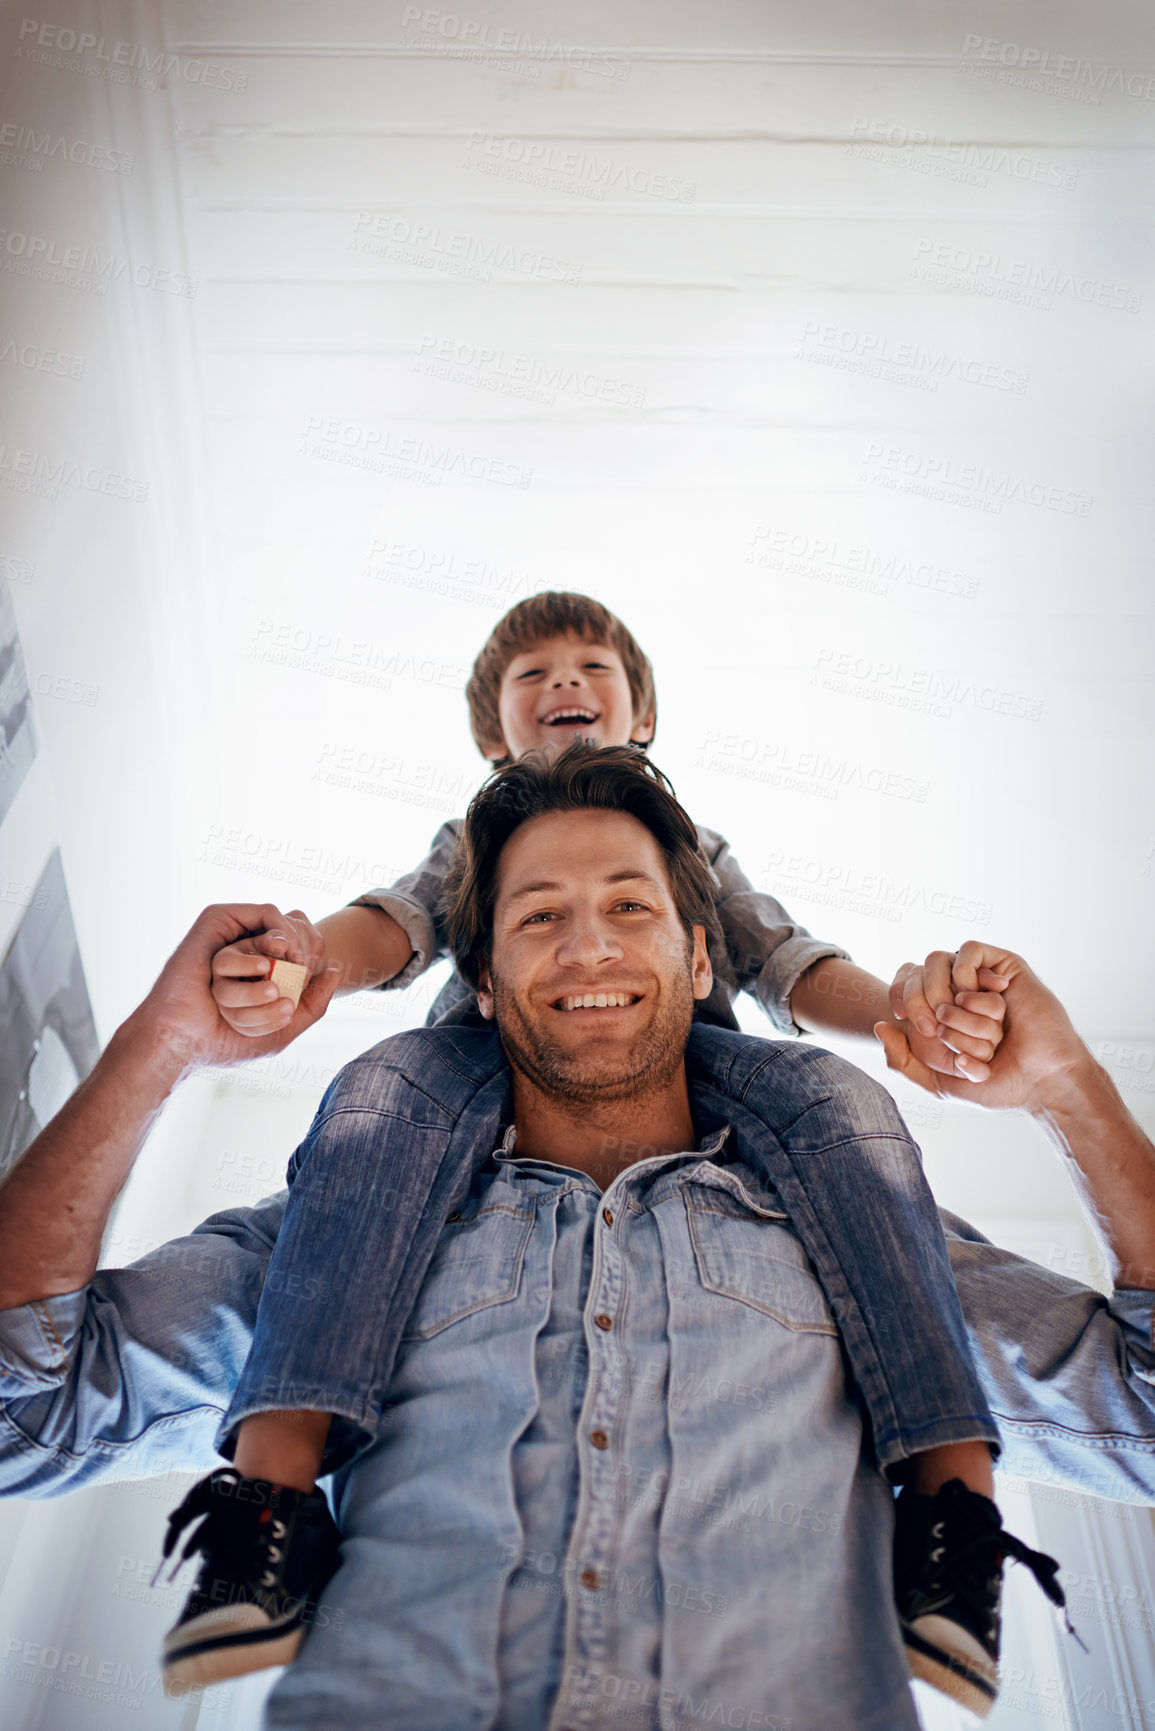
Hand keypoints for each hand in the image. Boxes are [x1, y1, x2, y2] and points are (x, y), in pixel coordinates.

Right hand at [136, 904, 339, 1074]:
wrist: (185, 1038)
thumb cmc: (228, 1039)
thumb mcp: (284, 1027)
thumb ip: (313, 1004)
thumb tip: (335, 970)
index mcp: (263, 972)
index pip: (306, 946)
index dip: (318, 954)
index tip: (314, 976)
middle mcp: (250, 949)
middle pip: (300, 930)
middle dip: (312, 948)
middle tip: (306, 970)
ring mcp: (235, 934)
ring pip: (286, 924)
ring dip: (296, 946)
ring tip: (290, 972)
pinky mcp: (220, 920)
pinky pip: (265, 914)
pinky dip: (280, 931)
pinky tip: (275, 959)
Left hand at [875, 946, 1092, 1112]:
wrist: (1040, 1080)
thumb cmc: (997, 1084)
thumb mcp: (939, 1082)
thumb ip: (902, 1061)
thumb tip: (878, 1024)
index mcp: (943, 1014)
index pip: (904, 984)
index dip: (897, 997)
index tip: (900, 1017)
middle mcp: (960, 993)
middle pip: (918, 975)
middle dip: (920, 1004)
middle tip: (935, 1029)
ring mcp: (982, 979)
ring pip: (942, 965)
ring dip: (953, 1003)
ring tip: (969, 1027)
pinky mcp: (1005, 967)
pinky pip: (969, 951)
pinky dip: (967, 973)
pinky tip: (986, 1003)